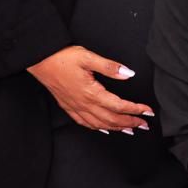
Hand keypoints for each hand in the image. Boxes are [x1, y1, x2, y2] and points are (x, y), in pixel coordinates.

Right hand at [27, 45, 152, 133]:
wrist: (40, 60)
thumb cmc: (62, 57)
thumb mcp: (88, 57)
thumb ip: (110, 67)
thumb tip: (129, 73)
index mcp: (91, 93)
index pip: (119, 106)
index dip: (135, 110)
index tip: (147, 112)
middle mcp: (83, 104)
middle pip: (111, 119)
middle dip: (130, 123)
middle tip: (144, 124)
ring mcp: (75, 107)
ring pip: (99, 124)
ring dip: (116, 128)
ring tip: (130, 130)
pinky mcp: (68, 106)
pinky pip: (84, 123)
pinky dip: (97, 128)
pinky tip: (103, 128)